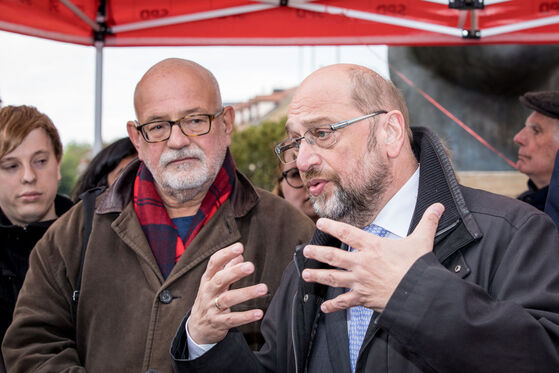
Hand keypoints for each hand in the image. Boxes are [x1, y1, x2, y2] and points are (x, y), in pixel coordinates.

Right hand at [187, 243, 267, 344]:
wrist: (197, 328)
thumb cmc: (209, 299)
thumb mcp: (214, 283)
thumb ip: (226, 268)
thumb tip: (239, 255)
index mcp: (208, 279)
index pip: (214, 263)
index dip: (226, 254)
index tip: (239, 247)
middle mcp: (208, 292)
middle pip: (220, 279)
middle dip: (235, 272)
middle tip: (250, 266)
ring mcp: (212, 308)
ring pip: (228, 299)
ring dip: (247, 293)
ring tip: (263, 288)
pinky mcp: (218, 323)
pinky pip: (233, 319)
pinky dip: (246, 316)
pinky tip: (259, 313)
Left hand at [301, 203, 443, 312]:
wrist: (418, 294)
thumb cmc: (418, 267)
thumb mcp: (422, 241)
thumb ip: (427, 222)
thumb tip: (439, 206)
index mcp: (372, 247)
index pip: (347, 233)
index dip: (332, 226)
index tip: (320, 221)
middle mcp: (361, 263)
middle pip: (333, 256)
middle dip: (317, 253)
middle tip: (306, 251)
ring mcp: (360, 281)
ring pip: (333, 278)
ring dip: (318, 276)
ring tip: (305, 275)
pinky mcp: (362, 298)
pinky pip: (344, 302)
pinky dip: (333, 305)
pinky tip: (324, 307)